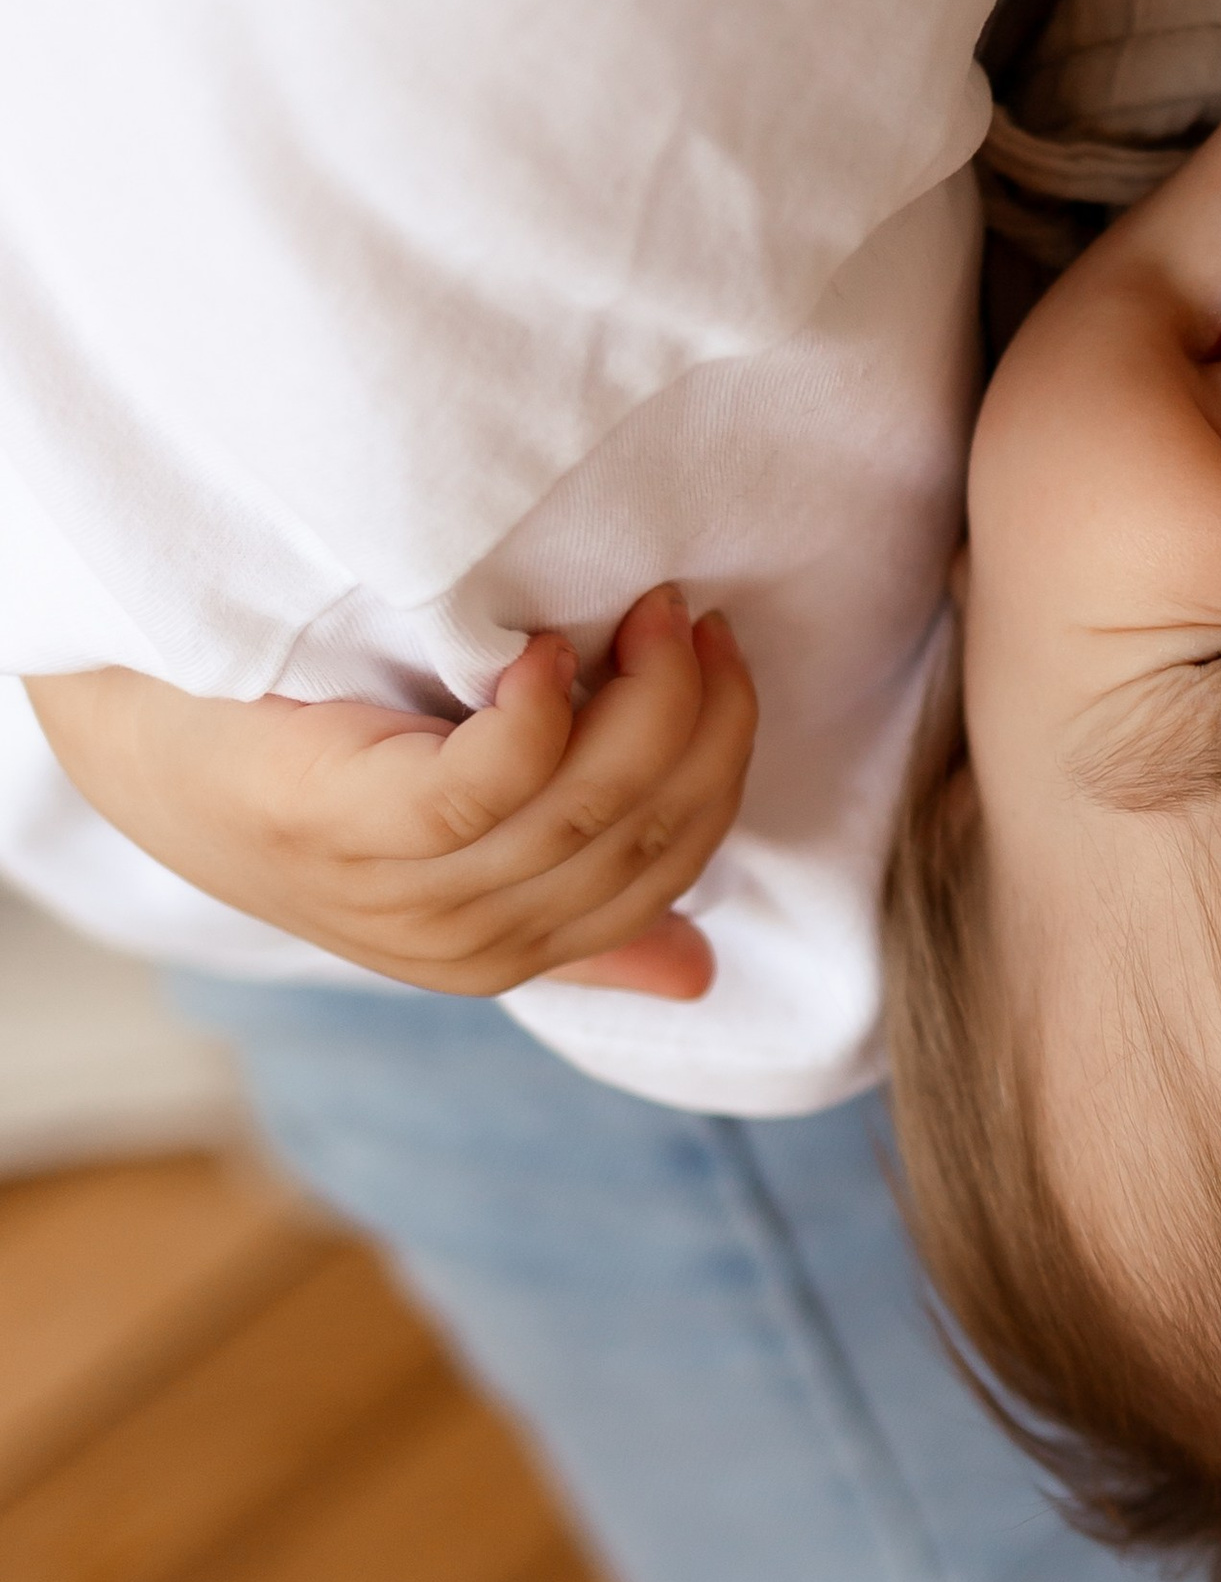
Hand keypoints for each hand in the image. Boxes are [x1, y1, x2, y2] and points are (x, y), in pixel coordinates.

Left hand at [25, 587, 755, 999]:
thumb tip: (694, 966)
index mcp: (502, 953)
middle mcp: (460, 945)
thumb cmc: (293, 774)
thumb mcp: (439, 851)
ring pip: (579, 810)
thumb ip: (565, 902)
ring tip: (642, 614)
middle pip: (639, 836)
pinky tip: (540, 654)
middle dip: (696, 720)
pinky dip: (534, 716)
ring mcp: (399, 899)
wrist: (138, 740)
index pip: (670, 870)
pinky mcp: (346, 834)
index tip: (722, 657)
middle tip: (689, 619)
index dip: (719, 761)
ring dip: (638, 699)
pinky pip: (484, 787)